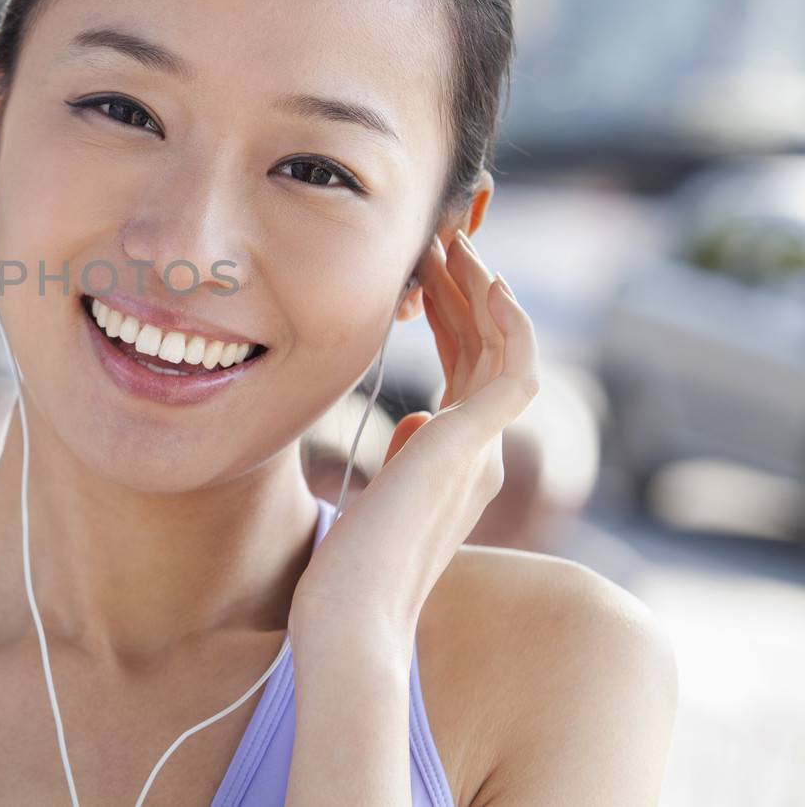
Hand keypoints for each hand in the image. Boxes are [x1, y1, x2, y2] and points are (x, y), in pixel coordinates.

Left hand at [290, 229, 539, 651]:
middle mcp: (476, 459)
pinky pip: (515, 371)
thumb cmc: (344, 576)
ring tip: (456, 242)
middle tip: (442, 243)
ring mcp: (481, 454)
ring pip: (500, 353)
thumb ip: (401, 463)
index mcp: (452, 470)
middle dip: (464, 298)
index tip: (422, 283)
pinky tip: (489, 282)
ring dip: (482, 294)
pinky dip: (509, 325)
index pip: (460, 379)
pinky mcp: (474, 447)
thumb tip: (413, 421)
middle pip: (482, 357)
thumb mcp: (372, 503)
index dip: (447, 325)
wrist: (349, 616)